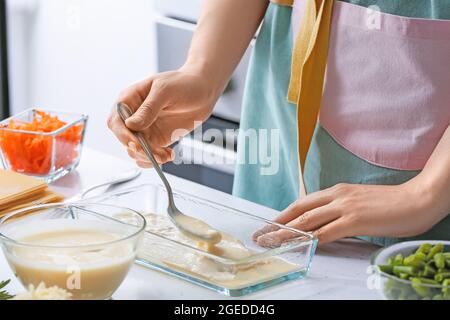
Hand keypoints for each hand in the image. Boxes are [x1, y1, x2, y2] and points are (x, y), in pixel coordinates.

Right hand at [107, 67, 219, 166]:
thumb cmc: (184, 83)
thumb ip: (148, 108)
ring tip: (165, 156)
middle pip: (125, 139)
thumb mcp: (165, 91)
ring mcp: (145, 129)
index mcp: (130, 99)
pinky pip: (149, 154)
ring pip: (136, 150)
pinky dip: (156, 159)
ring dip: (148, 157)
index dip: (123, 134)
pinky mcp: (157, 139)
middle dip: (138, 149)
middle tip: (155, 154)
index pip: (116, 121)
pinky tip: (169, 155)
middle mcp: (134, 116)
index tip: (136, 143)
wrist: (204, 91)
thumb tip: (131, 125)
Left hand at [253, 182, 441, 245]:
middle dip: (277, 223)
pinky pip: (326, 232)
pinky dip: (310, 239)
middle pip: (298, 210)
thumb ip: (341, 209)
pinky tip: (298, 246)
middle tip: (261, 234)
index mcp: (337, 191)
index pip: (303, 203)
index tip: (270, 225)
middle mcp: (337, 196)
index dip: (284, 215)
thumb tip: (326, 222)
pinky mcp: (355, 220)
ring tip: (270, 241)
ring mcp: (345, 207)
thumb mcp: (359, 201)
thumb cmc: (392, 203)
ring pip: (307, 221)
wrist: (418, 198)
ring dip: (286, 233)